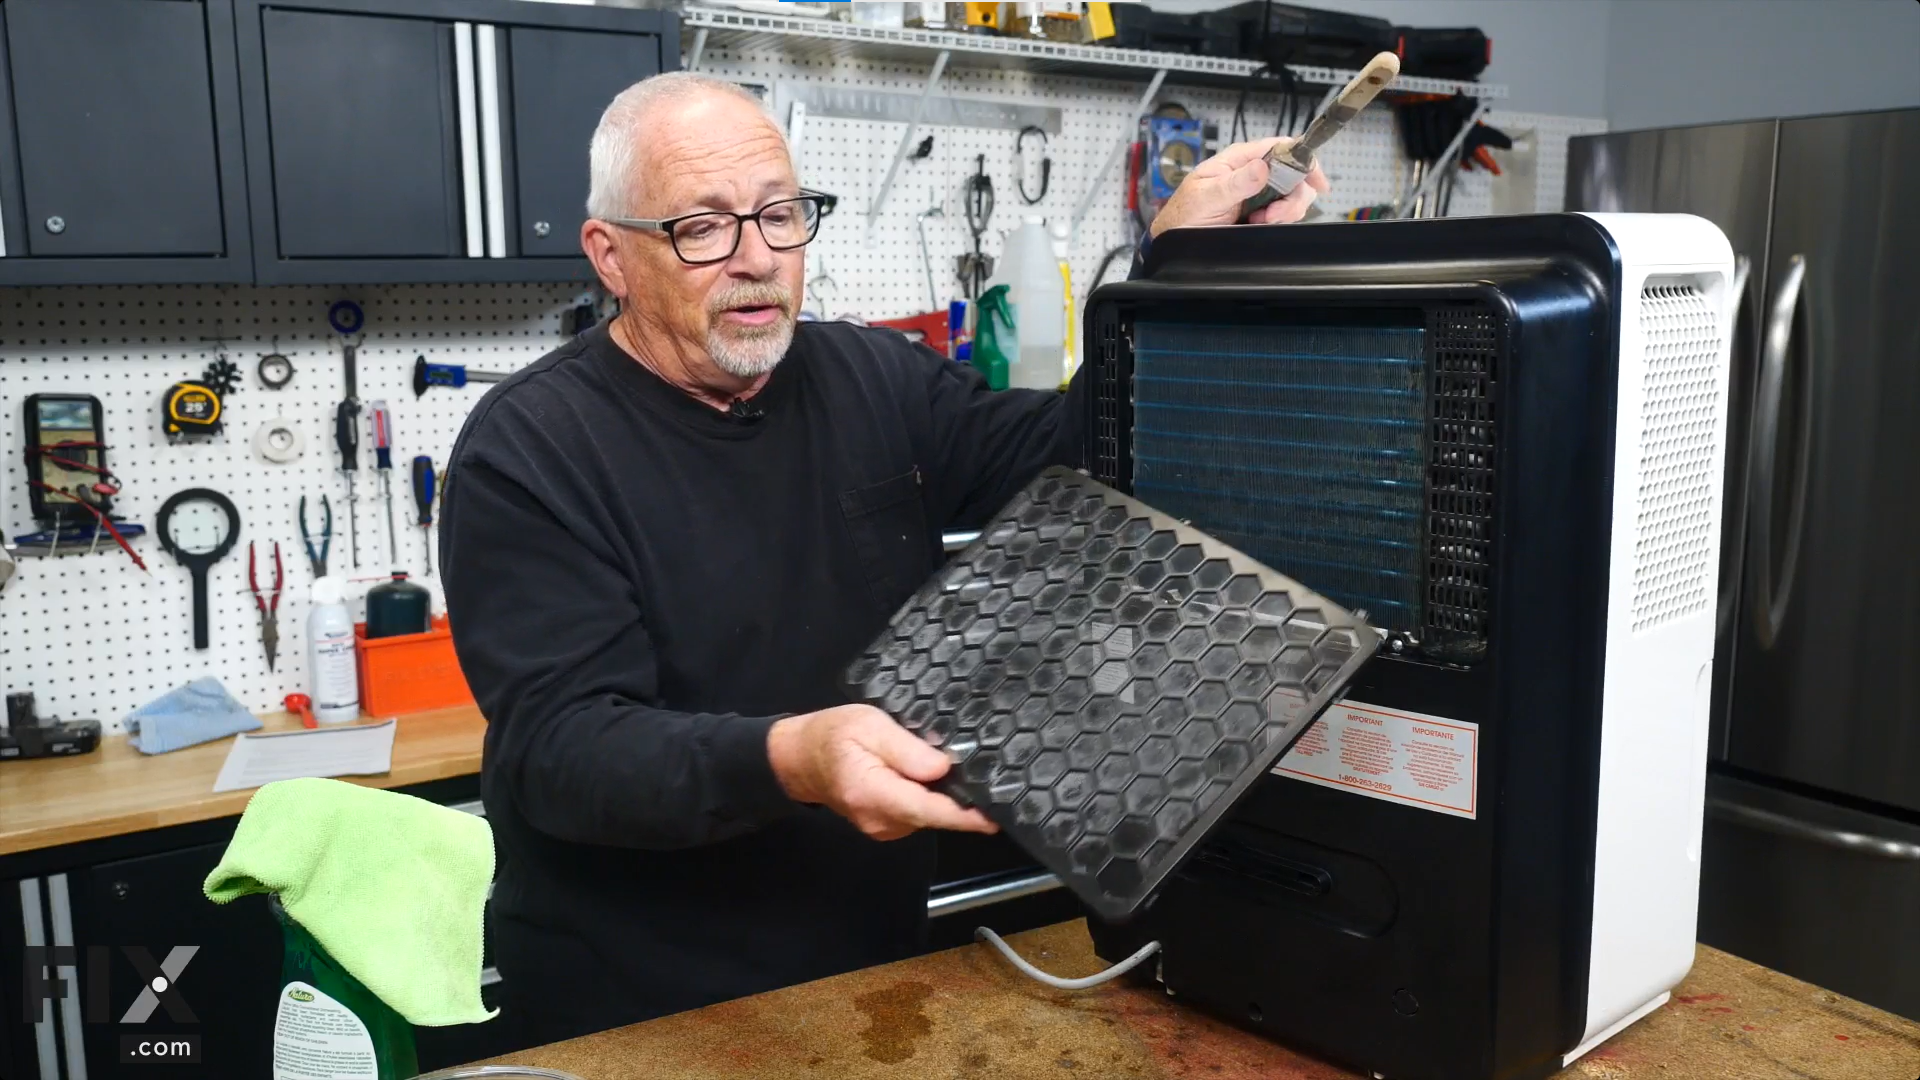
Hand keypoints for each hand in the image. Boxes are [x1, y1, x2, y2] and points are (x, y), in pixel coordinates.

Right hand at [767, 704, 997, 840]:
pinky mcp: (886, 826)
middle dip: (962, 801)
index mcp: (874, 793)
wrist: (800, 759)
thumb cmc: (833, 735)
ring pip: (927, 815)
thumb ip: (906, 749)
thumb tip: (943, 768)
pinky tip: (936, 778)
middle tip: (992, 777)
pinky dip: (931, 798)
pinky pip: (917, 813)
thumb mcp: (869, 726)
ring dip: (945, 798)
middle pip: (933, 814)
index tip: (995, 817)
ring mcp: (883, 828)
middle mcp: (881, 820)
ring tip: (962, 770)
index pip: (928, 810)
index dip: (964, 816)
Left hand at [1151, 136, 1330, 237]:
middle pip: (1295, 174)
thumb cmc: (1183, 215)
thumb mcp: (1205, 198)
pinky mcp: (1259, 212)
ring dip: (1285, 212)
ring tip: (1261, 221)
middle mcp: (1252, 172)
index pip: (1281, 147)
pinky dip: (1279, 222)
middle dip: (1293, 197)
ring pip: (1293, 195)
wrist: (1174, 240)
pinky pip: (1283, 213)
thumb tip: (1262, 168)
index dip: (1305, 160)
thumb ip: (1234, 184)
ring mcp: (1258, 192)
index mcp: (1239, 159)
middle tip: (1273, 215)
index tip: (1316, 181)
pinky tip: (1260, 226)